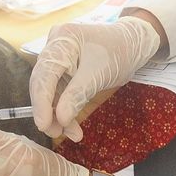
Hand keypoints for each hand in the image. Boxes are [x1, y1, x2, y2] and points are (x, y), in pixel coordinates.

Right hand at [30, 16, 160, 140]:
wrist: (133, 45)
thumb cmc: (119, 52)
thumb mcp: (99, 74)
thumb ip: (77, 95)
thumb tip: (60, 118)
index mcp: (61, 41)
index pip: (44, 74)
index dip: (41, 102)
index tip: (43, 125)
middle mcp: (54, 47)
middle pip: (43, 83)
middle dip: (49, 111)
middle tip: (55, 133)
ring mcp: (58, 59)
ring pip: (51, 92)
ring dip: (58, 115)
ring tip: (71, 134)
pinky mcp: (64, 71)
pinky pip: (60, 92)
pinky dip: (66, 110)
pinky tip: (72, 127)